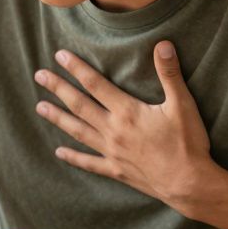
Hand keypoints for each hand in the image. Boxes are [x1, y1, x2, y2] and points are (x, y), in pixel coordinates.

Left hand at [33, 41, 214, 214]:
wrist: (189, 183)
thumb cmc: (187, 143)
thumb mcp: (182, 104)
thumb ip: (169, 74)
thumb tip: (163, 44)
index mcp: (127, 112)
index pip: (95, 84)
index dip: (76, 68)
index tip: (59, 55)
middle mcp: (113, 130)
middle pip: (79, 105)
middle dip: (58, 89)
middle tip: (38, 76)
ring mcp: (112, 152)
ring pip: (78, 131)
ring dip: (58, 118)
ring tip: (40, 107)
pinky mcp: (116, 170)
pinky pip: (89, 163)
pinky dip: (73, 157)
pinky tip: (59, 152)